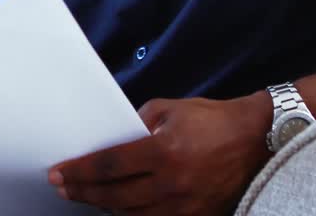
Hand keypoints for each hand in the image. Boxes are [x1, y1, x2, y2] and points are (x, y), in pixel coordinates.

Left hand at [48, 92, 273, 215]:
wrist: (257, 139)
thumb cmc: (213, 120)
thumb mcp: (170, 109)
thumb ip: (137, 123)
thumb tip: (112, 139)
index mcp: (164, 152)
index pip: (109, 166)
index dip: (79, 171)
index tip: (57, 173)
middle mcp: (172, 183)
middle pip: (114, 196)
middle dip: (83, 192)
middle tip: (63, 188)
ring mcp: (184, 206)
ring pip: (131, 215)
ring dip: (105, 207)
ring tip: (88, 197)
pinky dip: (133, 215)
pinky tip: (120, 208)